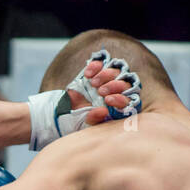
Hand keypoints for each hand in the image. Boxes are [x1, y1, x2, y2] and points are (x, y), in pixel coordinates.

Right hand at [26, 48, 144, 150]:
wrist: (59, 113)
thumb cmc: (75, 123)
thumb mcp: (84, 126)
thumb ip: (94, 120)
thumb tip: (103, 110)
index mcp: (118, 110)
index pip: (130, 102)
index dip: (122, 98)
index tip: (108, 100)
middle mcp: (116, 94)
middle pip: (126, 84)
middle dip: (115, 86)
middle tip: (101, 92)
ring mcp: (107, 82)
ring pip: (117, 72)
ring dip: (106, 75)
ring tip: (93, 84)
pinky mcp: (96, 73)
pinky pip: (102, 63)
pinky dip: (96, 65)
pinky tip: (88, 73)